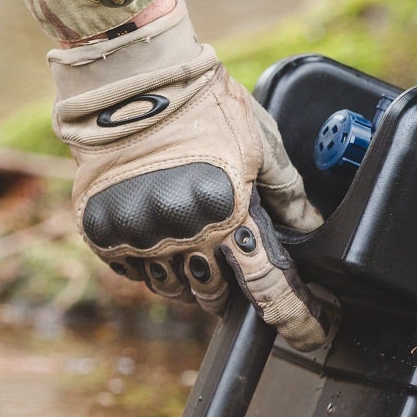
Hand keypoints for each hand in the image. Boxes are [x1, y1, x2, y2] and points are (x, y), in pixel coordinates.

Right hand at [49, 0, 329, 349]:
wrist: (129, 78)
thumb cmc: (202, 102)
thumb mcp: (261, 143)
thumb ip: (288, 193)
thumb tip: (312, 227)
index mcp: (229, 213)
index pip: (270, 288)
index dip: (296, 320)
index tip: (312, 338)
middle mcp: (182, 234)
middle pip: (216, 296)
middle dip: (232, 290)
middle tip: (233, 262)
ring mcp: (140, 236)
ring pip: (174, 289)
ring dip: (191, 278)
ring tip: (195, 242)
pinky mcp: (104, 231)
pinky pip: (135, 272)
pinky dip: (151, 262)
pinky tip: (161, 233)